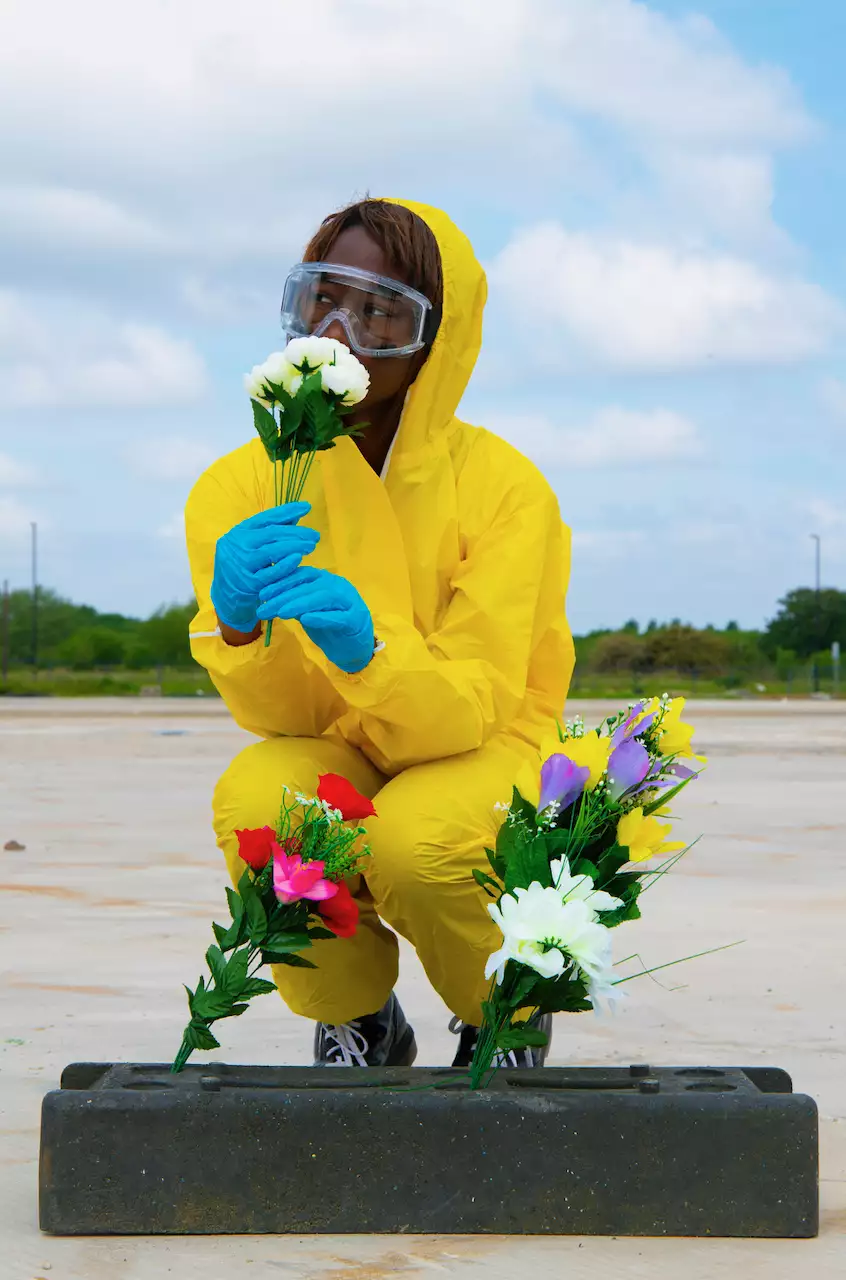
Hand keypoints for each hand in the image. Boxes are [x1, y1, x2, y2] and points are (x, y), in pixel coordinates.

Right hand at [210, 503, 318, 632]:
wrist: (226, 596)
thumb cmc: (244, 567)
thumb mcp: (252, 545)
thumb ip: (272, 531)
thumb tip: (297, 515)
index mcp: (239, 532)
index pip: (266, 517)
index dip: (287, 511)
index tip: (307, 507)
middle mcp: (237, 544)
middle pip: (272, 533)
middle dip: (297, 532)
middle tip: (315, 535)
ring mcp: (242, 564)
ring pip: (272, 551)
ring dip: (295, 546)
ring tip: (311, 545)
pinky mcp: (249, 583)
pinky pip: (271, 573)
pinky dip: (286, 565)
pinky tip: (298, 560)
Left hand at [257, 566, 374, 673]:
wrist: (354, 648)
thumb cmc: (328, 627)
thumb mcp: (308, 611)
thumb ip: (294, 601)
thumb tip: (266, 596)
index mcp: (327, 580)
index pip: (302, 575)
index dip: (282, 582)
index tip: (262, 594)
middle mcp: (339, 586)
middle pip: (310, 586)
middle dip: (285, 595)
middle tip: (265, 607)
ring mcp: (350, 602)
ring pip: (324, 598)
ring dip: (300, 604)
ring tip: (281, 612)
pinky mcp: (356, 621)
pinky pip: (339, 617)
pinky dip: (322, 617)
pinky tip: (305, 620)